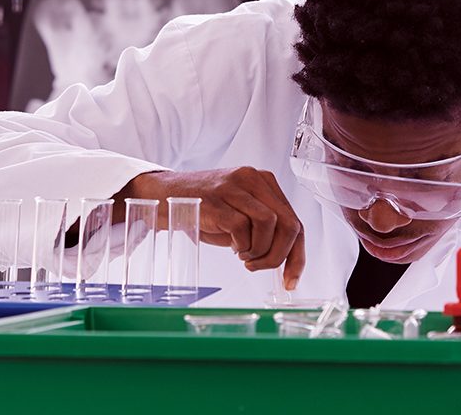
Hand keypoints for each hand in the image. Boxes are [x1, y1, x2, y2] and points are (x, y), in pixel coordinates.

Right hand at [118, 167, 304, 289]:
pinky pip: (242, 228)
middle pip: (289, 224)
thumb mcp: (240, 215)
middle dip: (280, 256)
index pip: (295, 222)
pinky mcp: (217, 199)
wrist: (164, 194)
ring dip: (259, 250)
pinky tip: (233, 248)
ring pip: (270, 224)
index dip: (297, 256)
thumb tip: (285, 260)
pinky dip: (241, 245)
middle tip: (260, 267)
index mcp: (264, 183)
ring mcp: (235, 187)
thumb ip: (264, 230)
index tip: (290, 281)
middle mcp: (253, 179)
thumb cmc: (204, 208)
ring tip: (244, 256)